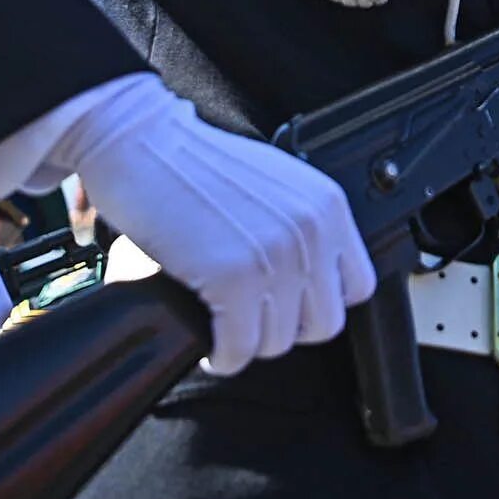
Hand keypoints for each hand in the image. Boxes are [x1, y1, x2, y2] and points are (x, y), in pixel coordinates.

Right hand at [45, 74, 376, 375]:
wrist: (141, 142)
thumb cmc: (195, 160)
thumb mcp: (275, 184)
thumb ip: (300, 226)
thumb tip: (304, 281)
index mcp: (327, 207)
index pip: (357, 285)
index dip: (321, 302)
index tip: (293, 306)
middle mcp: (312, 232)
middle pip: (324, 323)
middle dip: (285, 328)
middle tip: (254, 321)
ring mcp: (275, 257)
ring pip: (278, 342)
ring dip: (248, 343)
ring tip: (225, 328)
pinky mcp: (232, 278)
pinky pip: (239, 348)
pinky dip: (222, 356)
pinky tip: (209, 342)